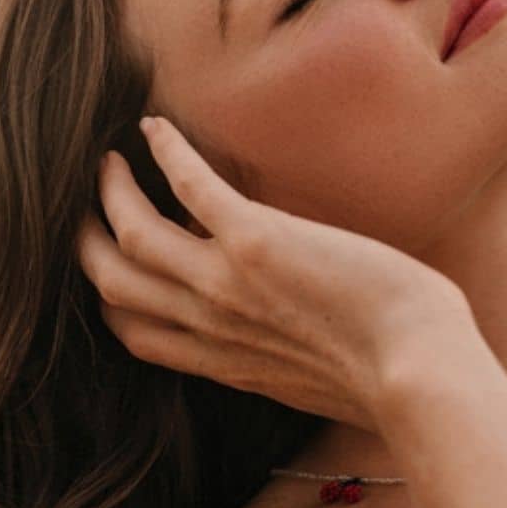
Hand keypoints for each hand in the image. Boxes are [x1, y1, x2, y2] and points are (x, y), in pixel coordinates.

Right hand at [75, 115, 473, 430]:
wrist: (419, 372)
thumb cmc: (392, 378)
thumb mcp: (312, 380)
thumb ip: (280, 356)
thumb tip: (292, 337)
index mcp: (221, 361)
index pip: (133, 334)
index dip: (111, 295)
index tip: (113, 262)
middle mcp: (209, 324)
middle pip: (111, 282)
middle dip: (87, 240)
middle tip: (88, 204)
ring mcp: (225, 282)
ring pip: (131, 232)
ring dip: (112, 190)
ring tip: (110, 161)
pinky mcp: (256, 240)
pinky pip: (189, 186)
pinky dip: (166, 152)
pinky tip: (155, 127)